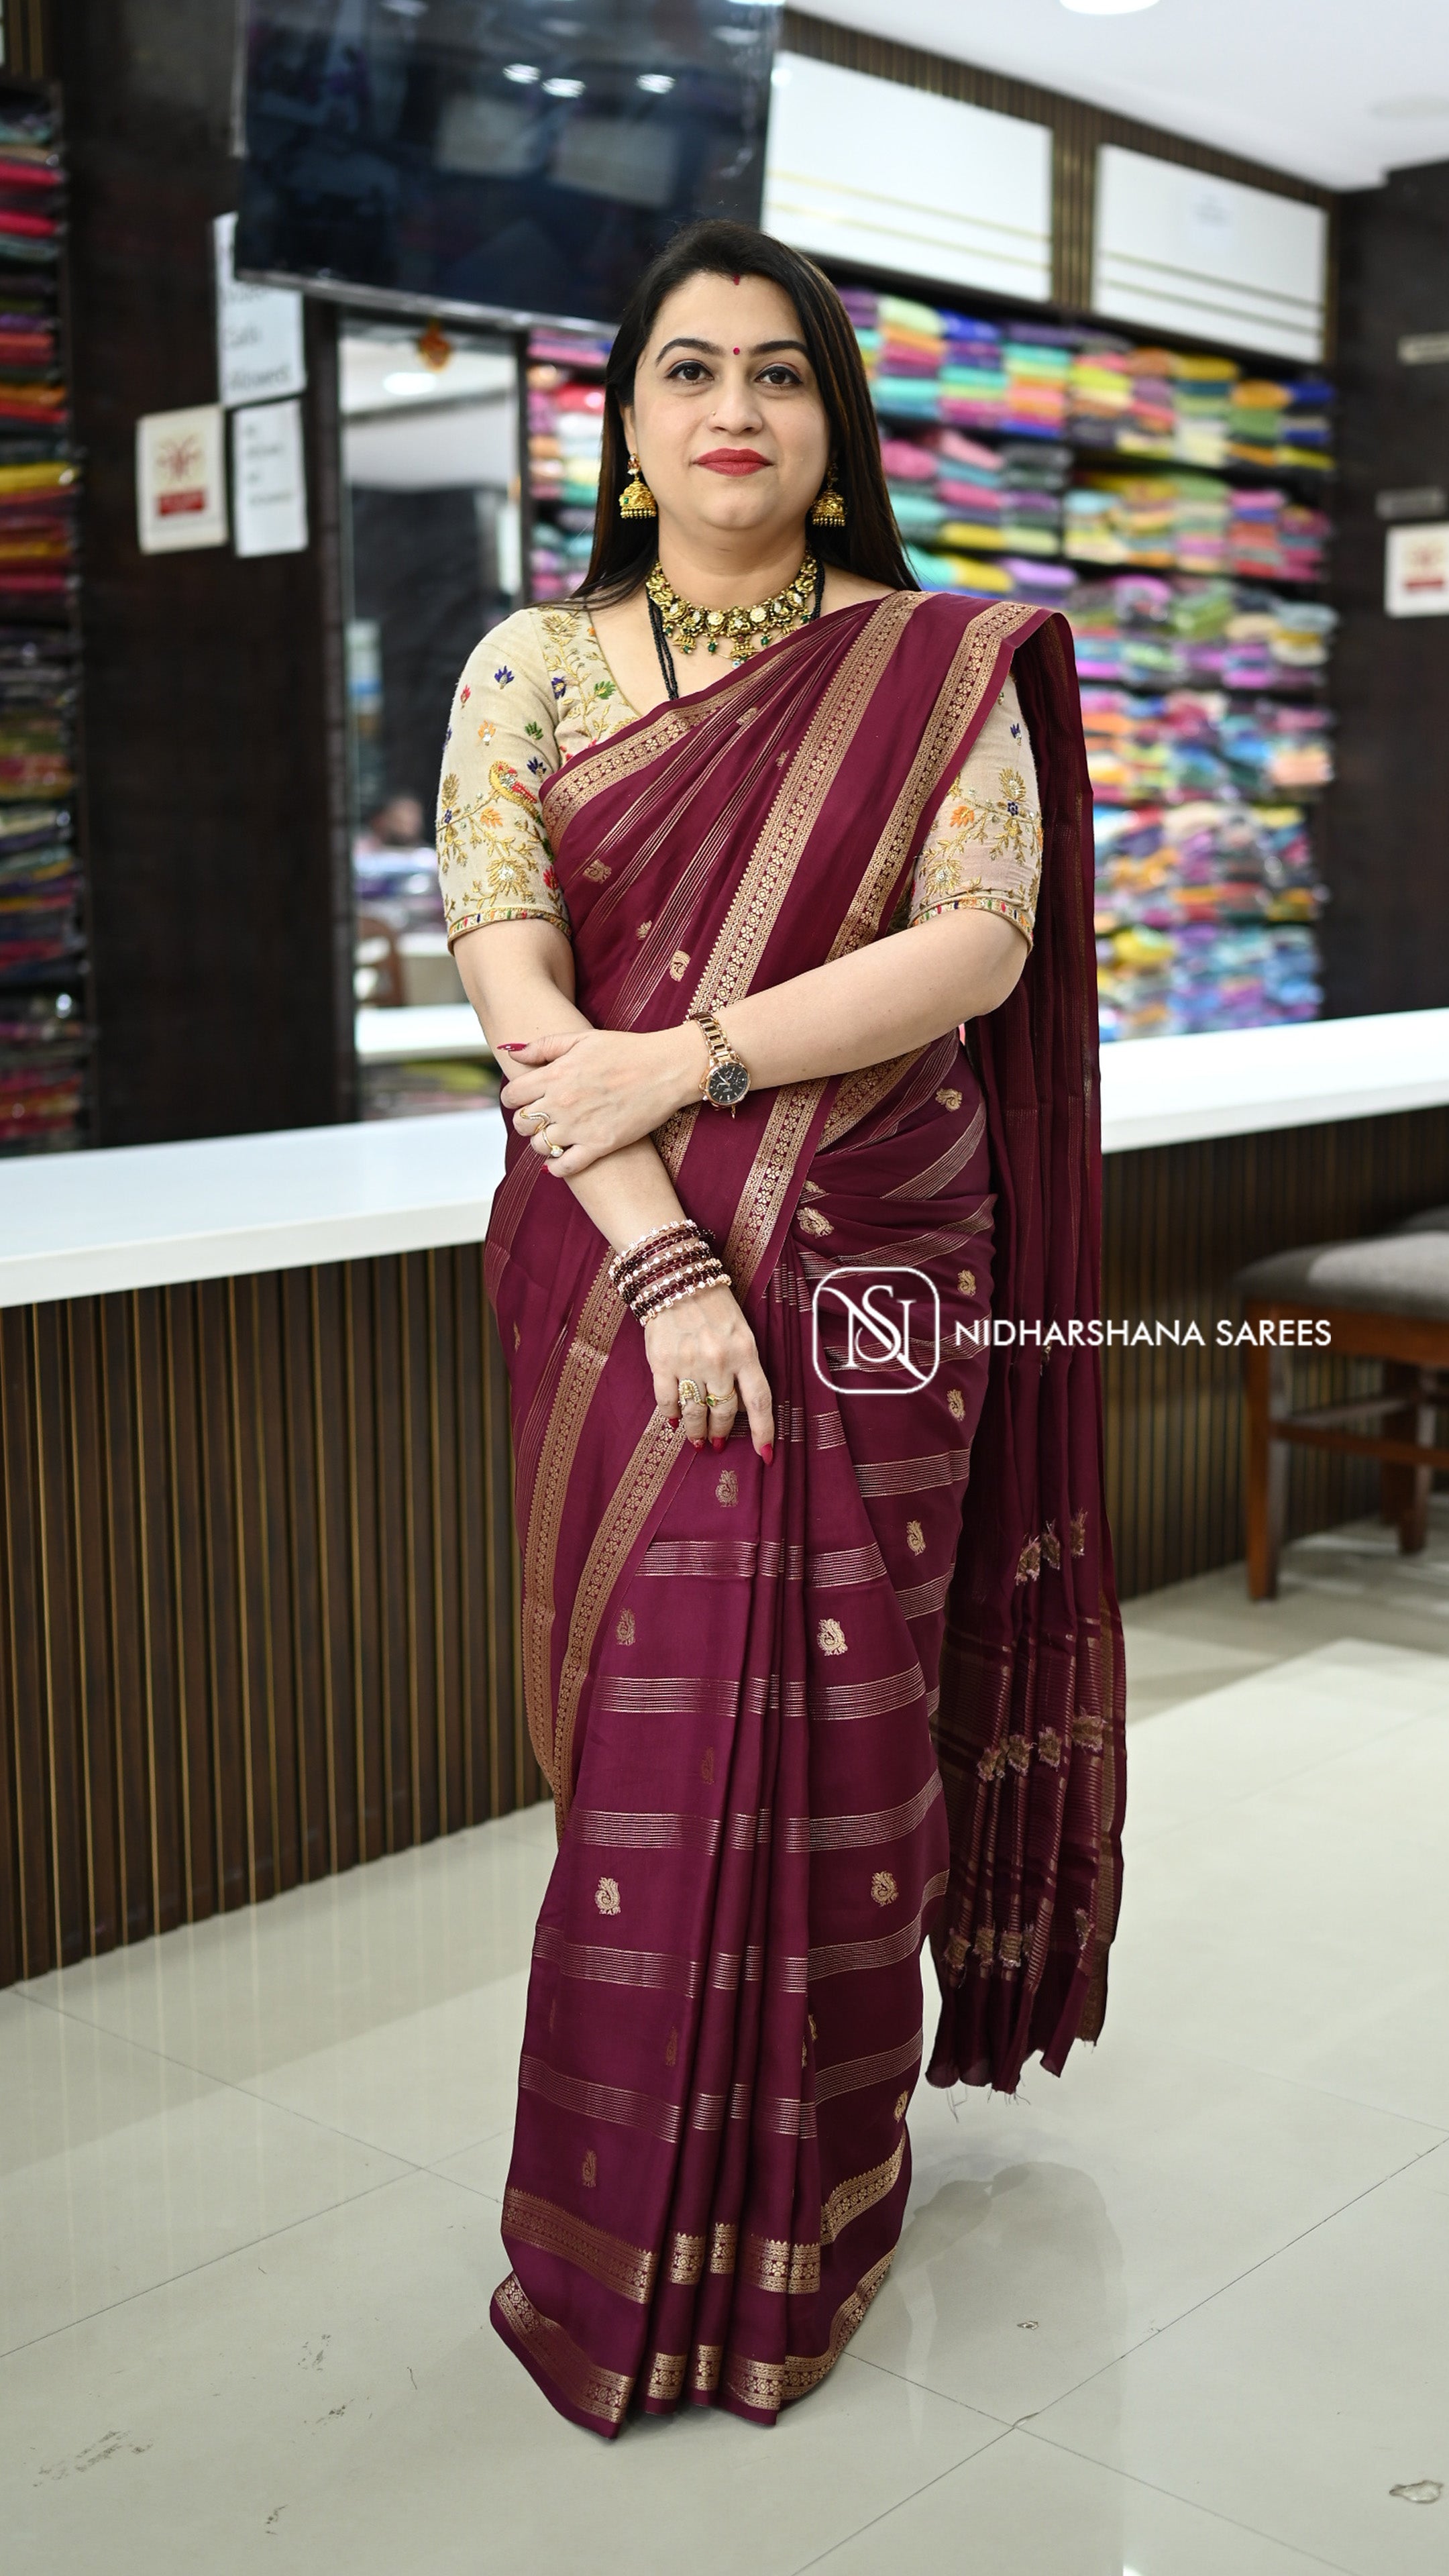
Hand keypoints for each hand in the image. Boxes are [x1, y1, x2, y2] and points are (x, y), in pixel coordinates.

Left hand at [498, 1026, 700, 1173]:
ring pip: (540, 1146)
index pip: (511, 1095)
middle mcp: (562, 1103)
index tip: (523, 1099)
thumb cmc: (627, 1050)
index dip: (513, 1098)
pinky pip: (565, 1167)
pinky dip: (557, 1167)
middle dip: (526, 1120)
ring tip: (555, 1135)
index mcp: (555, 1074)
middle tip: (540, 1117)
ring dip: (542, 1142)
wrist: (667, 1069)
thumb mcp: (582, 1038)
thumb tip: (511, 1051)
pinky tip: (562, 1158)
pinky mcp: (600, 1145)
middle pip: (521, 1123)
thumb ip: (543, 1045)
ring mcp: (580, 1127)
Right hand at [644, 1282, 773, 1460]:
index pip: (759, 1401)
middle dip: (723, 1432)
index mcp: (745, 1351)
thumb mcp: (740, 1332)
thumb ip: (743, 1367)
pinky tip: (674, 1422)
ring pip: (695, 1412)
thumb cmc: (713, 1305)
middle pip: (724, 1411)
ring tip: (698, 1441)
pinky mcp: (661, 1362)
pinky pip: (667, 1400)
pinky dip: (671, 1415)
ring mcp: (688, 1362)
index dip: (763, 1431)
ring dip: (697, 1431)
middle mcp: (718, 1360)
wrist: (675, 1278)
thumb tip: (740, 1407)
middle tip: (720, 1442)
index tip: (765, 1455)